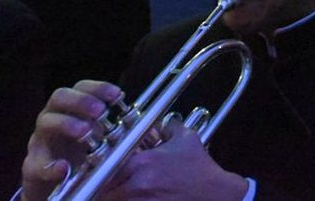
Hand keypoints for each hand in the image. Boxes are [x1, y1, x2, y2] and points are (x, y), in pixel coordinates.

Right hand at [21, 80, 124, 200]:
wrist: (56, 181)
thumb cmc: (79, 152)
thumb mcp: (98, 136)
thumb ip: (117, 127)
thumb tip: (150, 126)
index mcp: (70, 108)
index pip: (81, 87)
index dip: (98, 87)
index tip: (117, 95)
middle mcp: (53, 118)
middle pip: (59, 97)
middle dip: (81, 101)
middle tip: (100, 111)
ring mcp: (40, 140)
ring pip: (45, 122)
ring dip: (67, 124)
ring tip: (85, 132)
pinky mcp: (32, 166)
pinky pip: (36, 164)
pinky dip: (50, 166)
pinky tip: (63, 168)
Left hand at [94, 120, 246, 200]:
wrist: (215, 194)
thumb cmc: (199, 169)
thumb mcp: (186, 140)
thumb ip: (170, 127)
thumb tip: (164, 121)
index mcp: (141, 163)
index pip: (104, 168)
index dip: (99, 173)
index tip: (99, 174)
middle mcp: (136, 184)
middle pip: (103, 191)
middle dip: (103, 190)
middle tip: (105, 187)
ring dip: (112, 198)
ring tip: (120, 194)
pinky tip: (135, 199)